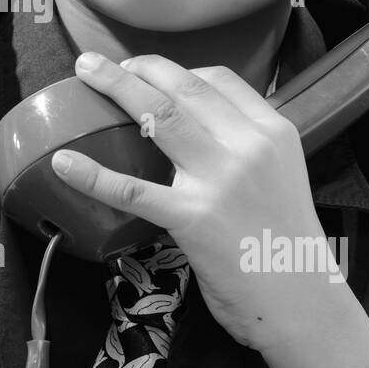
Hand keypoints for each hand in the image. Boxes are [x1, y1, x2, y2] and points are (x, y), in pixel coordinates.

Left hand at [49, 51, 341, 359]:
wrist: (304, 304)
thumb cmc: (287, 245)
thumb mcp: (282, 175)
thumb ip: (247, 147)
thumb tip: (201, 130)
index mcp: (273, 130)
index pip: (220, 80)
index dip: (175, 69)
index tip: (146, 69)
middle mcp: (249, 146)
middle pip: (183, 88)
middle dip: (136, 67)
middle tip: (98, 63)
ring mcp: (220, 180)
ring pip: (159, 116)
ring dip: (116, 86)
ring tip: (85, 73)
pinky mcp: (192, 218)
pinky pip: (131, 189)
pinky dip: (92, 174)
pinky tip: (64, 162)